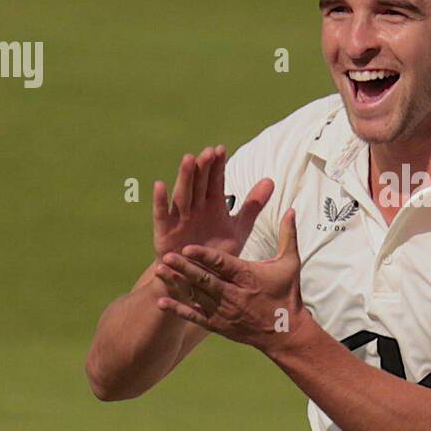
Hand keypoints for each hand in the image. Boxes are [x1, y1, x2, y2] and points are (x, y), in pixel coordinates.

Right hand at [153, 146, 273, 263]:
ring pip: (183, 194)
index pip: (215, 181)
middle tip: (209, 151)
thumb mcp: (239, 228)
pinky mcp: (165, 232)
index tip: (221, 149)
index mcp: (212, 205)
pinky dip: (160, 201)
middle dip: (204, 168)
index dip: (218, 167)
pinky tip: (160, 185)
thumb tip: (270, 180)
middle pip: (199, 184)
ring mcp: (180, 218)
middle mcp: (195, 208)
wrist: (197, 281)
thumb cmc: (216, 252)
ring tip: (189, 159)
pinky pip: (162, 215)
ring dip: (185, 177)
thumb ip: (252, 206)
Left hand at [155, 210, 306, 354]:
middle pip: (205, 280)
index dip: (204, 256)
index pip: (223, 264)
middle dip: (184, 268)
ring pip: (196, 296)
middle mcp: (234, 294)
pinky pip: (195, 317)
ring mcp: (224, 312)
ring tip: (158, 273)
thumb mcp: (290, 263)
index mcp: (248, 277)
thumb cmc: (288, 295)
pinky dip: (178, 310)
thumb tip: (291, 210)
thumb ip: (287, 235)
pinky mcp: (219, 325)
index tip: (188, 248)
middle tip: (165, 257)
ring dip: (177, 284)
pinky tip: (162, 301)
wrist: (286, 333)